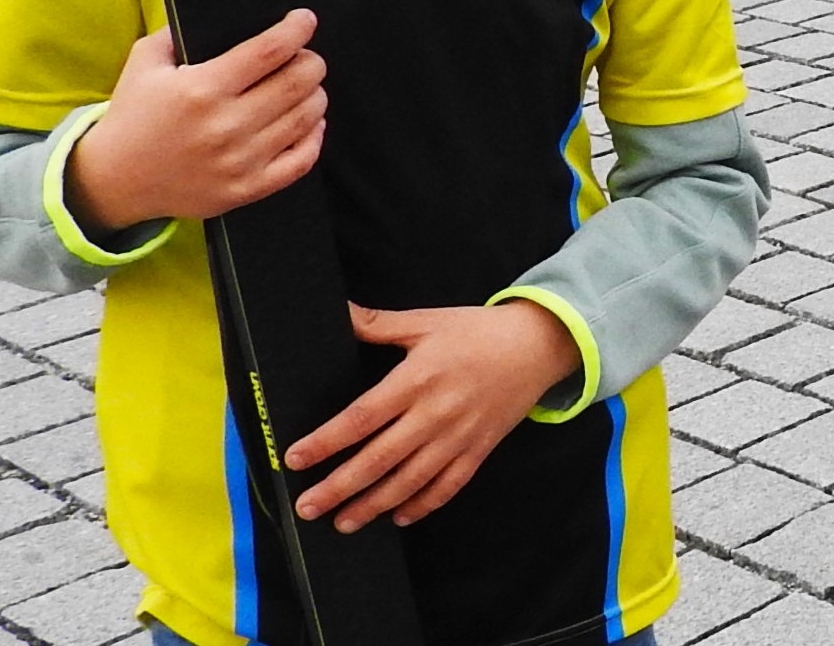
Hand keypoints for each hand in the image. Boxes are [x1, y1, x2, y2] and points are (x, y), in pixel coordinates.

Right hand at [66, 10, 325, 232]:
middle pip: (297, 83)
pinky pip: (302, 161)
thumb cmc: (133, 116)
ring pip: (305, 118)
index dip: (297, 29)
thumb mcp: (145, 63)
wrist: (114, 181)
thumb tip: (218, 12)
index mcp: (202, 89)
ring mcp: (240, 161)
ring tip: (306, 87)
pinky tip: (310, 123)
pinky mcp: (247, 189)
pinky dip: (315, 136)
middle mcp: (226, 125)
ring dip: (315, 95)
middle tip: (307, 56)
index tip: (305, 20)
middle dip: (312, 62)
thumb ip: (177, 32)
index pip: (270, 50)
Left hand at [287, 300, 580, 531]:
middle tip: (307, 507)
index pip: (363, 417)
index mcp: (418, 379)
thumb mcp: (426, 322)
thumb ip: (378, 324)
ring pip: (410, 481)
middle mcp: (436, 413)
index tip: (295, 458)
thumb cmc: (477, 331)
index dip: (327, 440)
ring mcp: (459, 436)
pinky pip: (448, 486)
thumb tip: (338, 311)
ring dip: (373, 505)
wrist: (538, 345)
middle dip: (339, 486)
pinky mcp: (479, 449)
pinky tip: (398, 516)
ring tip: (343, 523)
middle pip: (379, 458)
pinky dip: (423, 505)